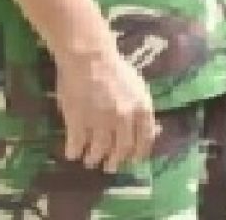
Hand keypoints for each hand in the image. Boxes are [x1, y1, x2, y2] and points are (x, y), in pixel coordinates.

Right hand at [54, 44, 156, 172]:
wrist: (89, 58)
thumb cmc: (115, 70)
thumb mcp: (138, 88)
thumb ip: (142, 110)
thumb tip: (152, 130)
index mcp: (142, 109)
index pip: (145, 140)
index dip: (139, 153)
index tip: (133, 160)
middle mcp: (124, 119)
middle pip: (122, 150)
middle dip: (115, 161)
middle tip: (109, 166)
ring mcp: (100, 122)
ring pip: (98, 151)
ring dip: (94, 159)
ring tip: (90, 160)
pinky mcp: (77, 121)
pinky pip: (76, 146)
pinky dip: (74, 152)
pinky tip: (73, 152)